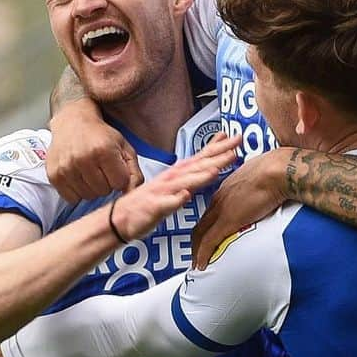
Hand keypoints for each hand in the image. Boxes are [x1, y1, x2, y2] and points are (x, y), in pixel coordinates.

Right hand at [47, 98, 142, 203]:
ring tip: (88, 171)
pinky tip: (77, 176)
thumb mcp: (124, 148)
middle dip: (105, 182)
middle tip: (100, 168)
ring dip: (91, 187)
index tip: (113, 167)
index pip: (119, 183)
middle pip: (103, 191)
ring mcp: (66, 168)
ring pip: (88, 196)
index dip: (119, 177)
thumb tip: (133, 194)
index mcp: (104, 150)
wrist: (72, 122)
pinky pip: (71, 198)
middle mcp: (83, 159)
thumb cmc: (100, 136)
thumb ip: (134, 173)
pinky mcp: (54, 175)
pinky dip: (77, 191)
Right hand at [112, 133, 240, 242]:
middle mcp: (170, 180)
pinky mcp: (153, 208)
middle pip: (198, 165)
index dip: (217, 147)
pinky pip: (166, 204)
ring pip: (184, 182)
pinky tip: (185, 196)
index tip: (233, 137)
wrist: (119, 219)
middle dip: (218, 154)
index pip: (200, 158)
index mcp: (176, 175)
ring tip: (216, 168)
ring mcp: (162, 193)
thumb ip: (190, 177)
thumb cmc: (147, 204)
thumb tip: (208, 167)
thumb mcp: (172, 187)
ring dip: (200, 175)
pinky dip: (176, 199)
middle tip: (237, 143)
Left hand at [191, 148, 288, 269]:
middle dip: (196, 241)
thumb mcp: (262, 180)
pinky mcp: (227, 221)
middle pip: (201, 224)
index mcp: (227, 189)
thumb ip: (258, 190)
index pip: (210, 213)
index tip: (206, 238)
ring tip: (198, 264)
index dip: (206, 227)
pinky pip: (209, 242)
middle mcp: (219, 199)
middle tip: (197, 254)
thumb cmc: (276, 171)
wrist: (278, 171)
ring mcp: (221, 210)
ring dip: (197, 251)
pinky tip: (202, 265)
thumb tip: (266, 197)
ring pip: (200, 234)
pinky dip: (203, 255)